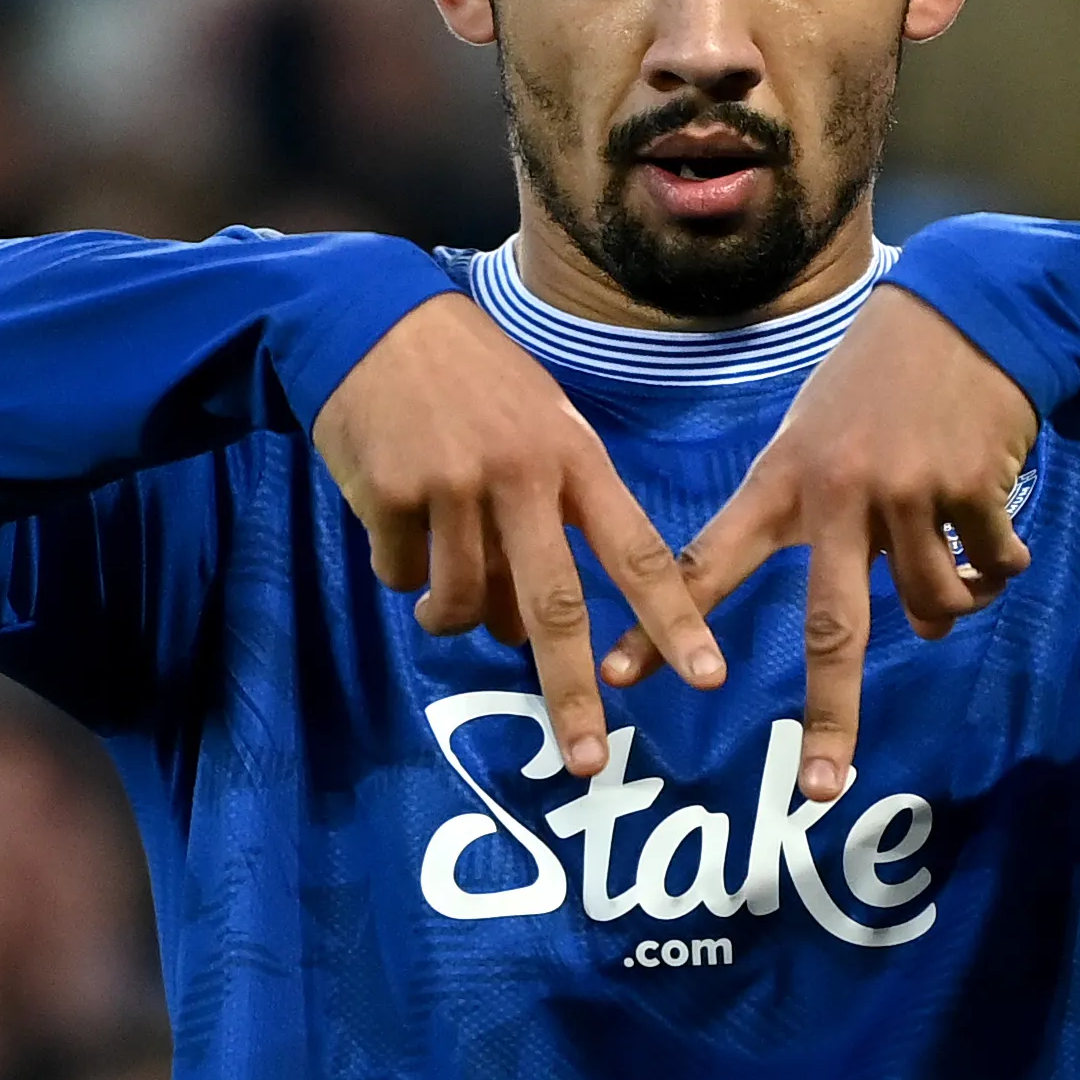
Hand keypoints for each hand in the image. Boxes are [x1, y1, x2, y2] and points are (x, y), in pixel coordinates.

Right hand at [312, 295, 723, 777]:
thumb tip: (528, 626)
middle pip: (553, 604)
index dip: (675, 618)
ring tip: (442, 579)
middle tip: (590, 760)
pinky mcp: (389, 495)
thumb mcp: (538, 419)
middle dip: (572, 692)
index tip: (709, 677)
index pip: (638, 548)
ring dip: (454, 614)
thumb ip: (555, 509)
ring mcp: (452, 485)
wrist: (370, 319)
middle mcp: (520, 473)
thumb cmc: (468, 380)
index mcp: (572, 454)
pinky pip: (403, 578)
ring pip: (462, 603)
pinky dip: (402, 571)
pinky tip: (399, 524)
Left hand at [606, 286, 1033, 803]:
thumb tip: (897, 629)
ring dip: (948, 607)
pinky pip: (990, 569)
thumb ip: (820, 526)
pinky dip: (996, 567)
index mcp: (783, 482)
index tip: (616, 680)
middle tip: (819, 787)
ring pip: (931, 607)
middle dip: (830, 716)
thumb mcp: (815, 435)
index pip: (705, 561)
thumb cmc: (876, 381)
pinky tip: (993, 534)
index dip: (661, 628)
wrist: (967, 311)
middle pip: (834, 628)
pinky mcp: (971, 488)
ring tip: (958, 578)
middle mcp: (839, 494)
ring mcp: (908, 493)